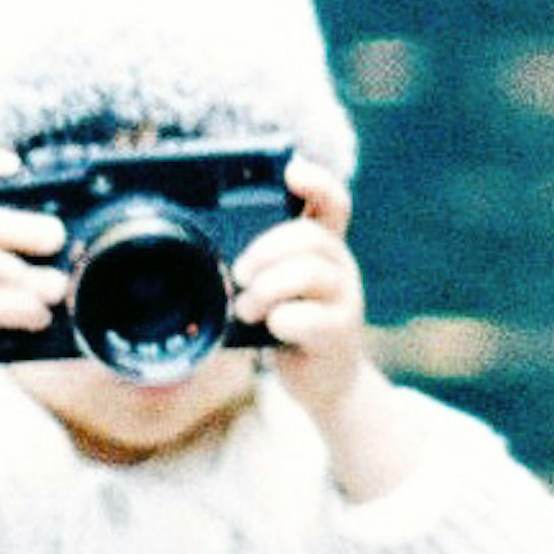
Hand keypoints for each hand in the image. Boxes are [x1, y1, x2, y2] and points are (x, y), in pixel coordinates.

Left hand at [232, 160, 416, 491]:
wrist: (320, 381)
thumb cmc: (287, 325)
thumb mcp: (272, 288)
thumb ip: (257, 265)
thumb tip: (207, 252)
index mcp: (323, 245)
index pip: (332, 201)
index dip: (316, 181)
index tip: (291, 172)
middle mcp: (340, 265)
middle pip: (309, 236)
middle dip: (266, 251)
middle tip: (240, 273)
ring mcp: (346, 297)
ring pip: (309, 273)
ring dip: (267, 289)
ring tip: (246, 308)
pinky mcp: (341, 332)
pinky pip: (310, 318)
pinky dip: (282, 320)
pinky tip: (272, 329)